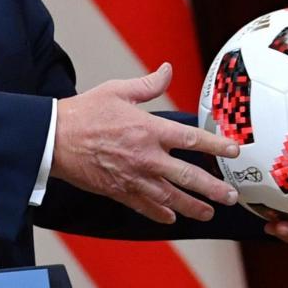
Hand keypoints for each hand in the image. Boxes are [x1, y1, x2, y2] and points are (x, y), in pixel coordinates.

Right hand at [52, 63, 239, 222]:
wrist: (53, 139)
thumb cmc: (84, 113)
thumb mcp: (118, 91)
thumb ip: (148, 85)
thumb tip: (167, 70)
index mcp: (149, 130)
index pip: (192, 139)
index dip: (216, 145)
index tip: (234, 151)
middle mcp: (146, 157)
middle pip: (188, 176)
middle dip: (213, 188)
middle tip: (231, 196)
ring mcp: (134, 178)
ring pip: (171, 197)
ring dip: (193, 207)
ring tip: (210, 212)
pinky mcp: (119, 191)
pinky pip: (145, 206)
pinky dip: (161, 213)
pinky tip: (172, 217)